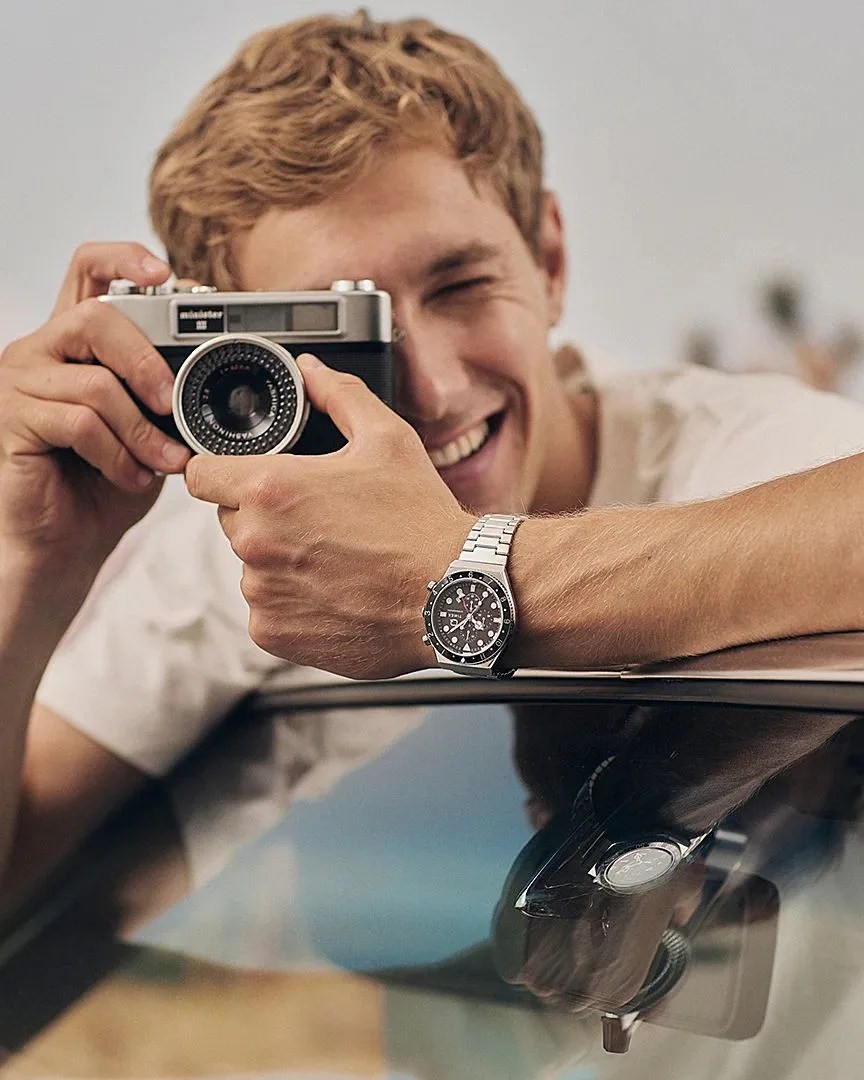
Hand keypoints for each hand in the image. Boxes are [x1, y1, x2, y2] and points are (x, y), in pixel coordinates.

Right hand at [0, 243, 191, 589]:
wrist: (67, 544)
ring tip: (161, 462)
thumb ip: (166, 393)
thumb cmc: (107, 485)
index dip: (125, 259)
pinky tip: (130, 477)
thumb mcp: (150, 429)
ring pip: (94, 382)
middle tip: (171, 403)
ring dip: (141, 429)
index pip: (88, 271)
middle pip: (95, 317)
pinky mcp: (10, 421)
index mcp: (75, 344)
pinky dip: (118, 454)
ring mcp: (19, 383)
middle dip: (146, 360)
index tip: (168, 274)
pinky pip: (78, 423)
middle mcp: (41, 351)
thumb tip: (210, 372)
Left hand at [185, 354, 474, 679]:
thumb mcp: (387, 439)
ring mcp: (261, 592)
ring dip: (279, 562)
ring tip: (335, 560)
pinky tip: (335, 593)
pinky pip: (267, 610)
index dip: (221, 470)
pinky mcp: (274, 633)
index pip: (201, 474)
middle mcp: (255, 541)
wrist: (451, 593)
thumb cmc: (421, 519)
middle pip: (231, 520)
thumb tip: (311, 371)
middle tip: (318, 519)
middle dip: (264, 516)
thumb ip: (338, 396)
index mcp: (269, 488)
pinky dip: (293, 604)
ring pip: (252, 567)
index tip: (244, 478)